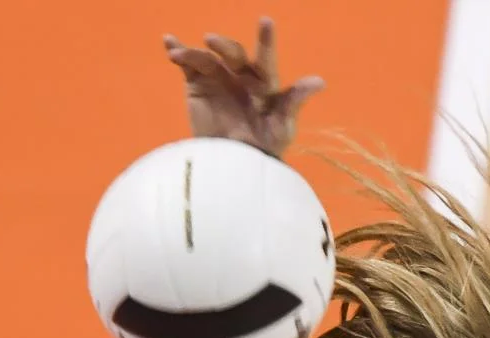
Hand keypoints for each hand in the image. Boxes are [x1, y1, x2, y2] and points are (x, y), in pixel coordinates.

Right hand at [162, 16, 324, 158]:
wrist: (236, 164)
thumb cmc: (265, 146)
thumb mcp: (283, 125)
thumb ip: (296, 100)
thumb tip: (320, 81)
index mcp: (264, 81)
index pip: (266, 56)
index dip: (266, 40)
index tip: (266, 21)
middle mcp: (241, 75)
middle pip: (233, 52)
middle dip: (223, 44)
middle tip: (211, 40)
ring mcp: (219, 78)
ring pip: (207, 57)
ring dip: (193, 52)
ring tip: (179, 54)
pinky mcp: (198, 86)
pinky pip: (188, 65)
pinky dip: (178, 51)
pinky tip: (169, 42)